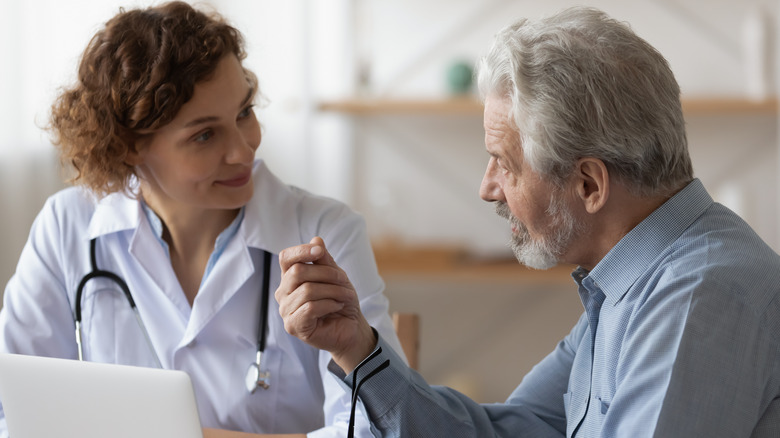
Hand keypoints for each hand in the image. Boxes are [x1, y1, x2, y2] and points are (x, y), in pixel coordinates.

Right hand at [275, 237, 376, 372]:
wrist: (351, 327)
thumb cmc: (340, 300)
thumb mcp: (336, 276)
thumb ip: (324, 260)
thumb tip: (316, 239)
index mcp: (290, 277)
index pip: (286, 258)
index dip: (301, 251)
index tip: (320, 251)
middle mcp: (283, 293)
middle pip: (297, 272)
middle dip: (326, 273)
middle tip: (344, 280)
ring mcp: (286, 310)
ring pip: (307, 290)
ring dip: (333, 291)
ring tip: (346, 296)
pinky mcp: (293, 326)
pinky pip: (310, 308)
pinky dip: (329, 304)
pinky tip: (337, 306)